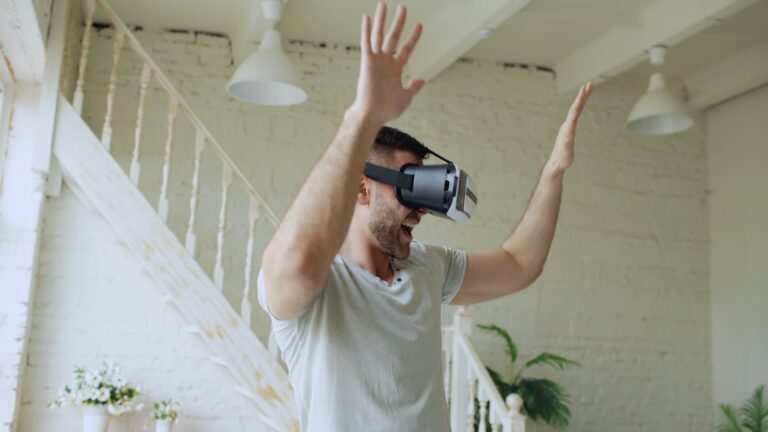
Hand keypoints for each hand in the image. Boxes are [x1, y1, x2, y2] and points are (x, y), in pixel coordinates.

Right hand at [350, 2, 424, 124]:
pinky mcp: (367, 61)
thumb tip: (422, 79)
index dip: (413, 37)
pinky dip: (366, 30)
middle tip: (403, 7)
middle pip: (393, 36)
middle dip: (398, 22)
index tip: (419, 25)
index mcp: (395, 69)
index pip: (406, 49)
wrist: (373, 114)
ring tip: (384, 4)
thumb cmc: (387, 109)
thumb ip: (413, 87)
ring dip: (382, 20)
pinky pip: (366, 42)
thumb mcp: (406, 97)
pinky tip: (367, 17)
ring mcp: (376, 60)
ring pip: (379, 35)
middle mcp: (385, 62)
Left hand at [546, 82, 592, 174]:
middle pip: (576, 107)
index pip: (575, 110)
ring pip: (576, 110)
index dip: (580, 99)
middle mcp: (567, 125)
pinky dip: (580, 107)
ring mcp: (568, 127)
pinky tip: (581, 104)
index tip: (585, 88)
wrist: (556, 164)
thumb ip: (567, 141)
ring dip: (582, 99)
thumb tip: (569, 132)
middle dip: (583, 95)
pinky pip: (576, 115)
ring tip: (587, 89)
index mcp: (567, 127)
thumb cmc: (562, 159)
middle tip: (590, 84)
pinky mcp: (569, 130)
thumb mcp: (566, 150)